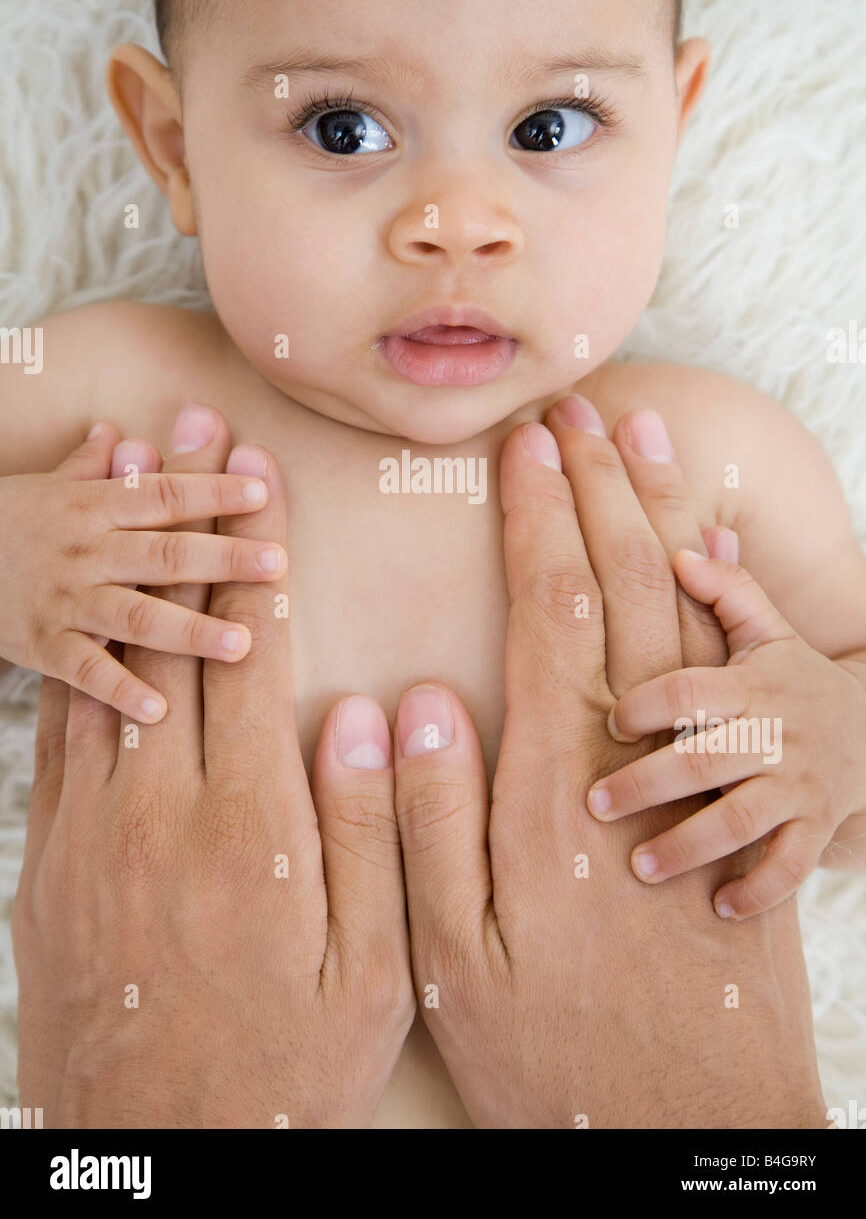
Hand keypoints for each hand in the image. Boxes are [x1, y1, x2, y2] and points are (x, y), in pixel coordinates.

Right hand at [0, 404, 287, 721]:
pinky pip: (87, 671)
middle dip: (222, 560)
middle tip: (276, 566)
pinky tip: (160, 710)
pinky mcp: (44, 646)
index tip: (259, 494)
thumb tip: (123, 431)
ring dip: (190, 631)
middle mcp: (87, 551)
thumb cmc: (5, 522)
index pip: (163, 495)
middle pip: (164, 554)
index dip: (210, 493)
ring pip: (136, 615)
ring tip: (241, 644)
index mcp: (95, 506)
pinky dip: (121, 691)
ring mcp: (67, 600)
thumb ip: (92, 462)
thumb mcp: (46, 483)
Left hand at [12, 410, 413, 1127]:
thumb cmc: (282, 1062)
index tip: (258, 483)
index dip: (257, 561)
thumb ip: (373, 831)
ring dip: (112, 567)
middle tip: (177, 431)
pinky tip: (78, 615)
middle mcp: (164, 813)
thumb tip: (370, 713)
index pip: (254, 660)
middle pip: (171, 638)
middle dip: (177, 526)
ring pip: (105, 668)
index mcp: (254, 828)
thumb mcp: (371, 968)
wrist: (157, 1156)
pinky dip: (71, 656)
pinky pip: (57, 737)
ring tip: (115, 479)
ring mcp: (92, 835)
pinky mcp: (48, 865)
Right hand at [391, 399, 824, 1127]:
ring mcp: (699, 779)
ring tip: (643, 444)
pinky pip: (736, 678)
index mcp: (553, 786)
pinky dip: (720, 600)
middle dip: (598, 491)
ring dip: (659, 521)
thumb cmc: (557, 1050)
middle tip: (579, 411)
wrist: (693, 1128)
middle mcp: (633, 761)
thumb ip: (428, 819)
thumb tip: (417, 695)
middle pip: (620, 593)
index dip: (538, 520)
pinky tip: (708, 552)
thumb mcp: (455, 957)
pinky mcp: (743, 806)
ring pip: (683, 617)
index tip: (526, 447)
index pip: (549, 614)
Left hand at [588, 549, 865, 917]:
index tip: (609, 723)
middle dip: (649, 784)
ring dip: (690, 846)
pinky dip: (757, 890)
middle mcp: (774, 735)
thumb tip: (678, 548)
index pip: (693, 690)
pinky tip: (718, 909)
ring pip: (742, 821)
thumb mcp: (767, 629)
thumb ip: (725, 590)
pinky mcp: (816, 826)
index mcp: (752, 684)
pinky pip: (789, 866)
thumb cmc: (793, 676)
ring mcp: (798, 785)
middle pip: (707, 761)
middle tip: (596, 805)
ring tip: (640, 867)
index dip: (650, 705)